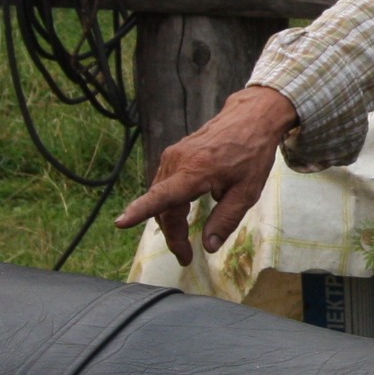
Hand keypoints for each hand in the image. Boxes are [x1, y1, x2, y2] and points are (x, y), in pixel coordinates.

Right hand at [114, 85, 296, 263]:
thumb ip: (226, 219)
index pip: (162, 196)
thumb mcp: (247, 192)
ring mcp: (173, 156)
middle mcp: (177, 162)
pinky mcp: (174, 155)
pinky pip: (165, 185)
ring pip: (161, 197)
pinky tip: (182, 215)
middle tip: (185, 256)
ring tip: (184, 242)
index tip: (121, 222)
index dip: (140, 211)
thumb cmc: (252, 154)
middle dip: (171, 235)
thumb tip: (208, 246)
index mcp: (196, 171)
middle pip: (162, 206)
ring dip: (170, 221)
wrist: (250, 118)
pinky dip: (170, 204)